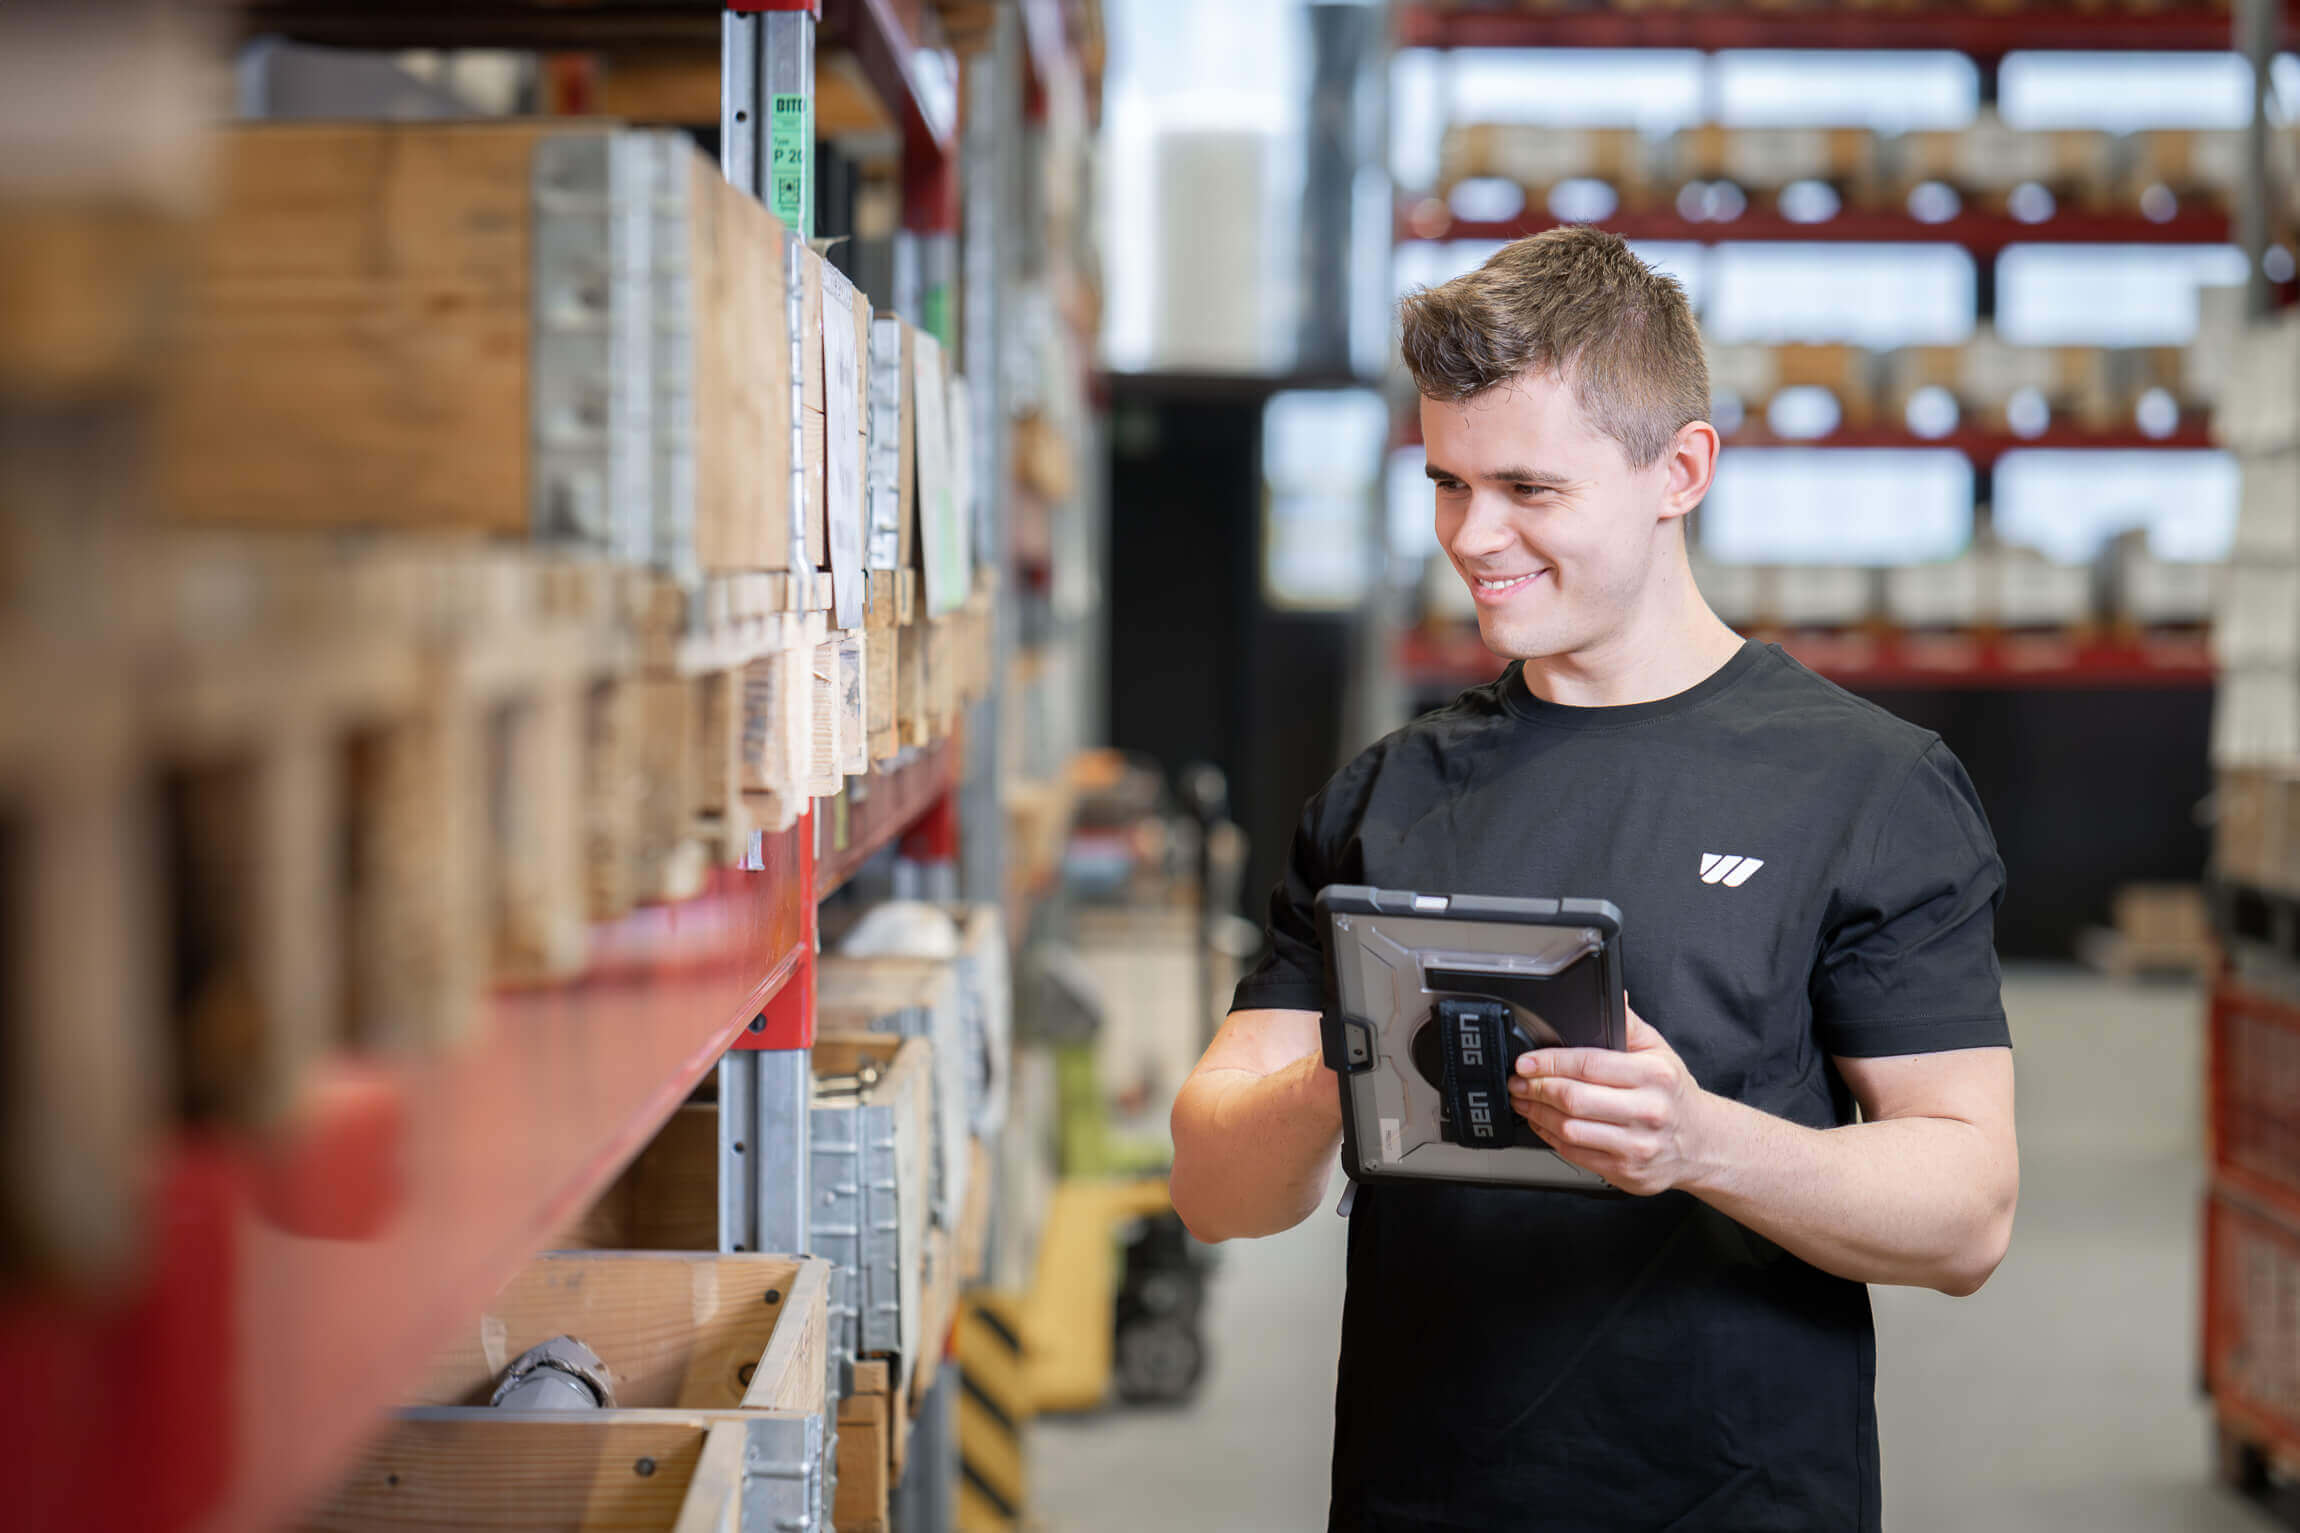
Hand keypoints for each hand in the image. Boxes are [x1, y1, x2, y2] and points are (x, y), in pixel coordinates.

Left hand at [1508, 999, 1714, 1196]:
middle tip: (1517, 1081)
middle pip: (1574, 1099)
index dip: (1549, 1063)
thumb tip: (1613, 996)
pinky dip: (1550, 1137)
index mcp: (1654, 1076)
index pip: (1589, 1065)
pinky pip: (1576, 1153)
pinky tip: (1542, 1124)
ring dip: (1537, 1114)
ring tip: (1524, 1100)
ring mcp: (1637, 1146)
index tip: (1525, 1062)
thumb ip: (1628, 1024)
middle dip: (1535, 1088)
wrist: (1702, 1142)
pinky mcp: (1626, 1171)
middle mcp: (1648, 1112)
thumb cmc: (1674, 1094)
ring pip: (1570, 1129)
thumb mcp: (1658, 1051)